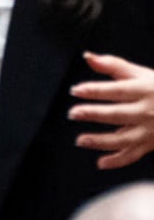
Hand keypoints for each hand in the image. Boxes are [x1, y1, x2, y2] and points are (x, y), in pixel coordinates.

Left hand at [69, 52, 153, 169]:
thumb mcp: (140, 74)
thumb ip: (114, 65)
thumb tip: (87, 57)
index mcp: (144, 90)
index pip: (117, 90)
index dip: (96, 90)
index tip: (76, 90)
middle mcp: (148, 111)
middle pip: (118, 114)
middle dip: (95, 114)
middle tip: (73, 113)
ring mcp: (150, 130)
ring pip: (124, 139)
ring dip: (101, 141)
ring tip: (80, 140)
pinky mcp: (150, 144)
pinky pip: (133, 155)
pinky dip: (118, 161)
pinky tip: (100, 163)